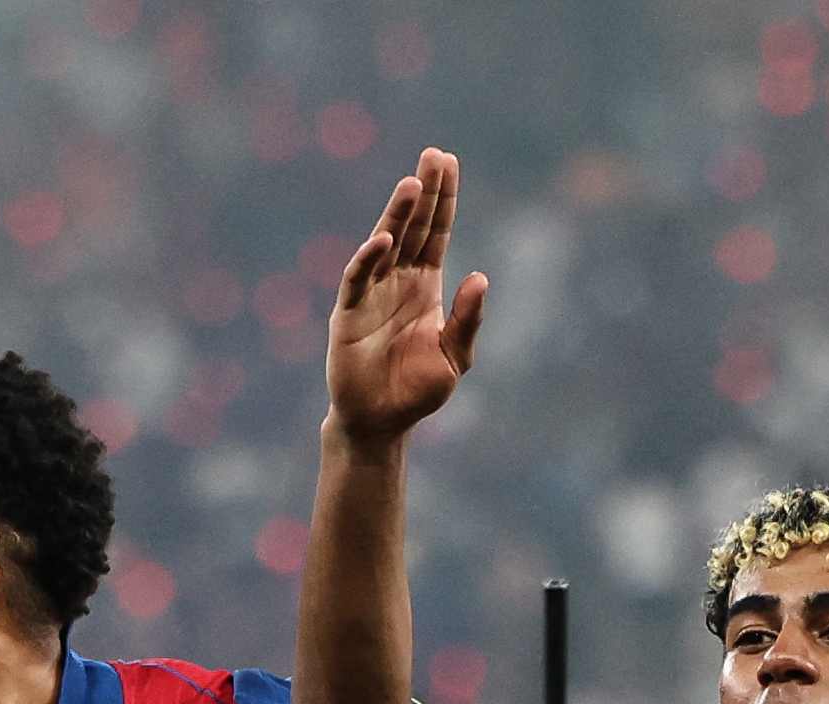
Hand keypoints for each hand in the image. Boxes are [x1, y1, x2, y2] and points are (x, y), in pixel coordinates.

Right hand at [324, 149, 489, 446]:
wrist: (380, 423)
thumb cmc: (416, 392)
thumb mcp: (455, 357)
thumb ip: (468, 319)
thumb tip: (480, 276)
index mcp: (425, 285)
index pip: (437, 232)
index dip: (443, 199)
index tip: (449, 162)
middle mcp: (398, 281)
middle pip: (414, 227)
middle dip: (424, 192)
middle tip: (434, 155)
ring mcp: (371, 294)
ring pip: (386, 243)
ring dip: (397, 214)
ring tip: (412, 183)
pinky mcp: (348, 314)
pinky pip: (358, 280)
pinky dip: (369, 259)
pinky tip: (383, 240)